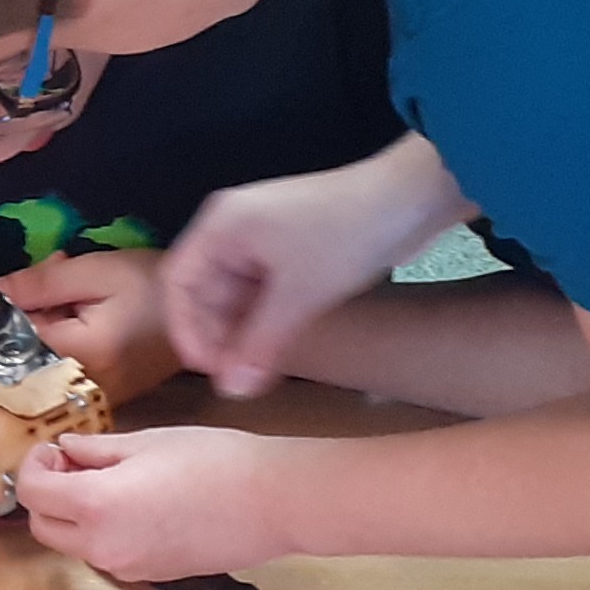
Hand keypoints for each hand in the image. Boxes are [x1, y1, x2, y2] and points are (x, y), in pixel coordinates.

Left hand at [0, 249, 180, 403]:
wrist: (207, 310)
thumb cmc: (153, 283)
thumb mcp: (94, 272)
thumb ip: (37, 284)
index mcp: (80, 356)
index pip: (11, 343)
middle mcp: (82, 388)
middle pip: (22, 357)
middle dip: (23, 316)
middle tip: (50, 277)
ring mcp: (94, 397)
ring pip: (39, 363)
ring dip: (41, 325)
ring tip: (66, 288)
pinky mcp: (103, 396)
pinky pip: (60, 370)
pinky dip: (58, 340)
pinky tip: (76, 310)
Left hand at [12, 427, 293, 581]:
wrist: (272, 503)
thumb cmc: (215, 462)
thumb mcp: (146, 442)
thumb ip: (96, 450)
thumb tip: (68, 450)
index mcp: (96, 506)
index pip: (33, 494)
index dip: (33, 467)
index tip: (51, 449)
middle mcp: (103, 547)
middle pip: (44, 528)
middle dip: (46, 496)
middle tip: (71, 464)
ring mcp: (128, 567)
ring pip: (75, 545)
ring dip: (74, 515)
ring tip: (108, 479)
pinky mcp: (152, 576)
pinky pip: (108, 555)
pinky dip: (103, 531)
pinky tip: (134, 503)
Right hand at [161, 137, 466, 398]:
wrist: (410, 197)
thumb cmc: (343, 237)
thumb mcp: (298, 296)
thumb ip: (260, 345)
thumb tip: (231, 392)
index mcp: (220, 227)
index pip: (178, 282)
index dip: (185, 329)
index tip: (207, 369)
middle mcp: (232, 229)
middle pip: (204, 289)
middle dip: (217, 334)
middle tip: (237, 376)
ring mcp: (262, 237)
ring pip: (236, 293)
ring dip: (243, 330)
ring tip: (257, 368)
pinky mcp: (290, 248)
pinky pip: (263, 289)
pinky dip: (265, 318)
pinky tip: (277, 345)